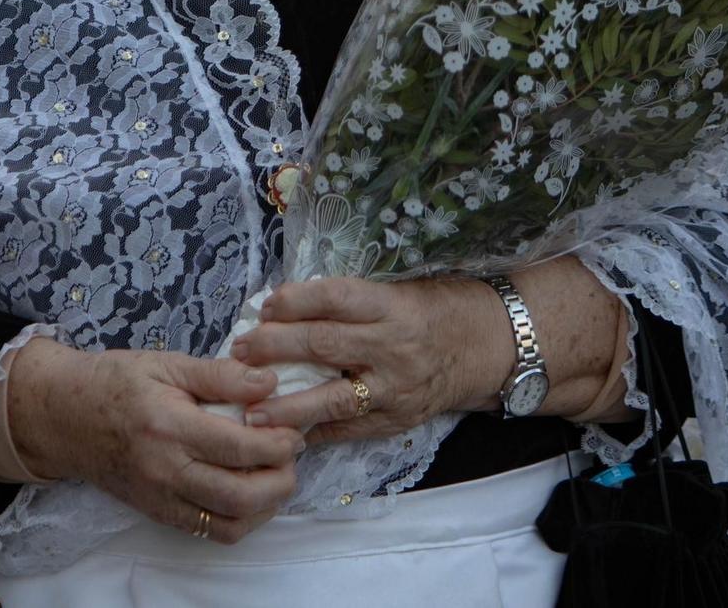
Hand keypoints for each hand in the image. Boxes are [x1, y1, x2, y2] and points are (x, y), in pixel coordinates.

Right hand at [4, 341, 305, 543]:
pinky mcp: (159, 514)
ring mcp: (160, 498)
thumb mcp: (166, 363)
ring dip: (266, 506)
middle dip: (281, 479)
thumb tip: (269, 381)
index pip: (238, 446)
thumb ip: (220, 375)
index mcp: (168, 425)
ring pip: (230, 523)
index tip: (295, 430)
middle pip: (241, 494)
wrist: (63, 417)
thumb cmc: (115, 382)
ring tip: (276, 475)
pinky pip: (210, 531)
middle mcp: (165, 470)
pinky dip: (241, 518)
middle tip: (292, 455)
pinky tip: (251, 493)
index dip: (278, 443)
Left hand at [230, 277, 508, 443]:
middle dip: (275, 347)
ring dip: (285, 405)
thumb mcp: (397, 292)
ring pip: (332, 399)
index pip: (335, 298)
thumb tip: (282, 307)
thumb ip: (348, 302)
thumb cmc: (433, 310)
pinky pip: (347, 430)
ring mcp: (394, 388)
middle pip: (324, 344)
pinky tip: (282, 434)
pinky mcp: (395, 420)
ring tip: (249, 411)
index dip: (295, 300)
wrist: (487, 347)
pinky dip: (313, 432)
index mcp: (390, 306)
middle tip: (239, 350)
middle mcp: (391, 347)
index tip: (264, 305)